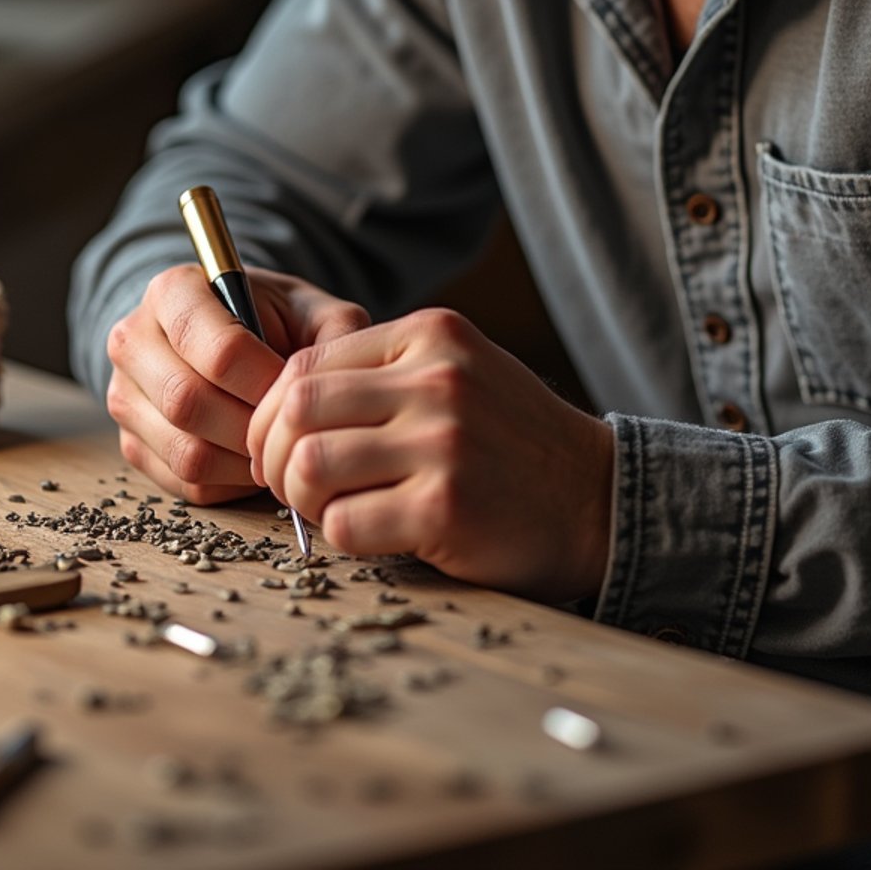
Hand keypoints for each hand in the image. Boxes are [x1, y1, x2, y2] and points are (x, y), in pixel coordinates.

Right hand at [105, 265, 369, 504]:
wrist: (226, 340)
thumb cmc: (273, 320)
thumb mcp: (309, 309)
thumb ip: (336, 331)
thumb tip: (341, 381)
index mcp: (173, 291)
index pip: (218, 350)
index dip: (267, 381)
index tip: (296, 389)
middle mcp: (134, 341)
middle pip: (190, 403)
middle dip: (253, 425)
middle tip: (290, 426)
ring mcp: (124, 396)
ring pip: (186, 452)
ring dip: (245, 461)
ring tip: (276, 442)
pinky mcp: (131, 444)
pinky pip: (183, 484)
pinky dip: (230, 483)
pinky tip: (253, 458)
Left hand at [247, 307, 613, 602]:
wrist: (598, 499)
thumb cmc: (512, 442)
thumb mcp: (456, 374)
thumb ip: (381, 375)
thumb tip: (281, 404)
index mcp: (431, 335)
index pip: (306, 363)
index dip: (272, 412)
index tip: (279, 446)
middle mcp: (437, 380)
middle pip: (297, 410)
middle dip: (273, 455)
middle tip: (286, 485)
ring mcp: (444, 443)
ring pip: (311, 465)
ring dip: (303, 499)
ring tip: (329, 509)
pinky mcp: (446, 508)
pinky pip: (345, 523)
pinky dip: (341, 535)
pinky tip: (373, 531)